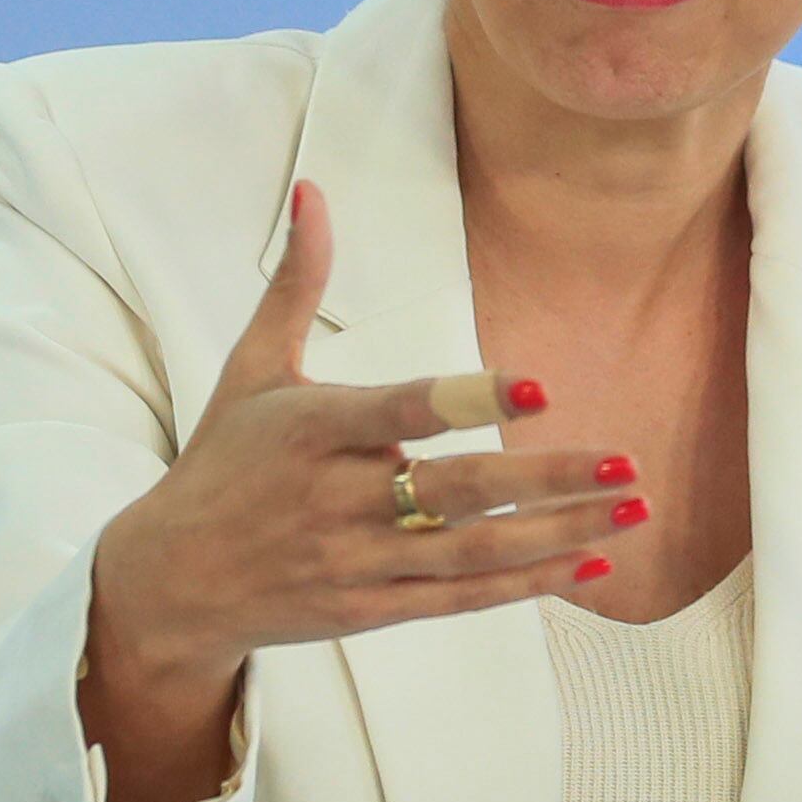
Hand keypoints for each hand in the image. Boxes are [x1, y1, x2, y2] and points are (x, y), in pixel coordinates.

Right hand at [79, 181, 647, 801]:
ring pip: (474, 550)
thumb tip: (312, 191)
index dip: (471, 399)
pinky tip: (593, 563)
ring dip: (561, 533)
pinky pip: (462, 598)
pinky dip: (529, 584)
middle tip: (626, 460)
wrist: (167, 583)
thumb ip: (297, 285)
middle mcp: (336, 500)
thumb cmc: (222, 461)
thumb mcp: (249, 370)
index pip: (402, 410)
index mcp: (311, 432)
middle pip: (458, 490)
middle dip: (549, 478)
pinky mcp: (371, 609)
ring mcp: (356, 561)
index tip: (540, 386)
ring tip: (634, 507)